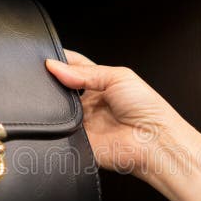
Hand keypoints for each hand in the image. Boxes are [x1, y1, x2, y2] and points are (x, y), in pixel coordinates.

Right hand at [46, 50, 200, 180]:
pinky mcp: (78, 142)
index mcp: (100, 85)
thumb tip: (54, 66)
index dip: (60, 62)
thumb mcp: (118, 76)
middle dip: (53, 83)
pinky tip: (64, 120)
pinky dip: (57, 126)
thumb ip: (85, 72)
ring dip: (55, 104)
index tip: (46, 58)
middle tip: (49, 78)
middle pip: (61, 89)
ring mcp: (82, 124)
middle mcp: (89, 104)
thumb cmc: (147, 108)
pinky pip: (59, 134)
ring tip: (62, 99)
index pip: (73, 69)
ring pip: (57, 111)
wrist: (154, 141)